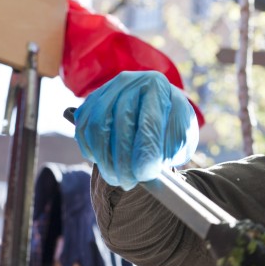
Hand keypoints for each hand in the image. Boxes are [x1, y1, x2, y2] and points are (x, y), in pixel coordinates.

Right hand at [72, 71, 197, 189]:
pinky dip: (90, 150)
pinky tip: (104, 164)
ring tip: (117, 179)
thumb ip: (170, 150)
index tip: (145, 175)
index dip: (146, 151)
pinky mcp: (90, 103)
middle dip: (123, 160)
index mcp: (158, 86)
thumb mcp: (181, 138)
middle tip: (129, 183)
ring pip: (97, 127)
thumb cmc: (170, 127)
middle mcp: (130, 82)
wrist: (155, 111)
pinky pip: (83, 129)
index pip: (149, 121)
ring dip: (104, 159)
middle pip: (121, 123)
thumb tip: (147, 171)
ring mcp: (107, 90)